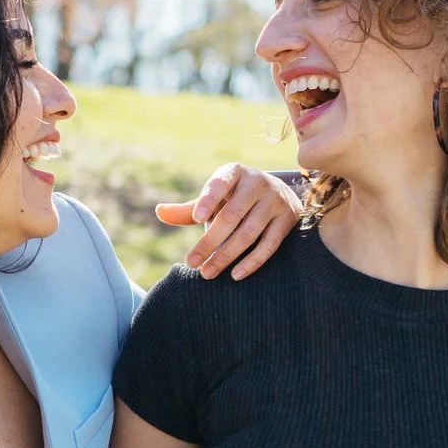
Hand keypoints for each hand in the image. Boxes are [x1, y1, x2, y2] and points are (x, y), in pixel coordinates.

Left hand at [155, 164, 301, 279]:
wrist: (277, 194)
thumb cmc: (235, 198)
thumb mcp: (214, 198)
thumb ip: (189, 209)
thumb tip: (160, 212)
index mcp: (234, 172)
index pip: (220, 184)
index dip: (208, 200)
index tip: (196, 219)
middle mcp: (257, 182)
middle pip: (231, 215)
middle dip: (210, 242)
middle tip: (192, 262)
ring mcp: (275, 200)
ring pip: (249, 232)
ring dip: (226, 256)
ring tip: (207, 272)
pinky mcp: (287, 219)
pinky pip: (269, 244)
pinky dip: (252, 262)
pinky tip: (235, 275)